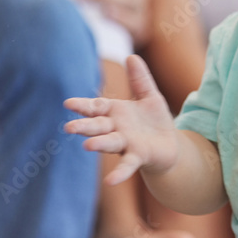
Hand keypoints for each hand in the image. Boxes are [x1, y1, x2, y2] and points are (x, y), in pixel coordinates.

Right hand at [65, 55, 178, 184]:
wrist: (170, 145)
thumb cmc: (154, 120)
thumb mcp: (150, 95)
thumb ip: (140, 79)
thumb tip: (132, 56)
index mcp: (116, 112)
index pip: (96, 107)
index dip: (83, 106)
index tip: (68, 103)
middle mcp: (116, 129)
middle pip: (98, 126)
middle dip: (85, 126)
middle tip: (69, 127)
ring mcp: (126, 144)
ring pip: (110, 143)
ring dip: (99, 144)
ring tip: (88, 146)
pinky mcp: (138, 156)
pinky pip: (127, 165)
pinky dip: (120, 173)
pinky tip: (111, 181)